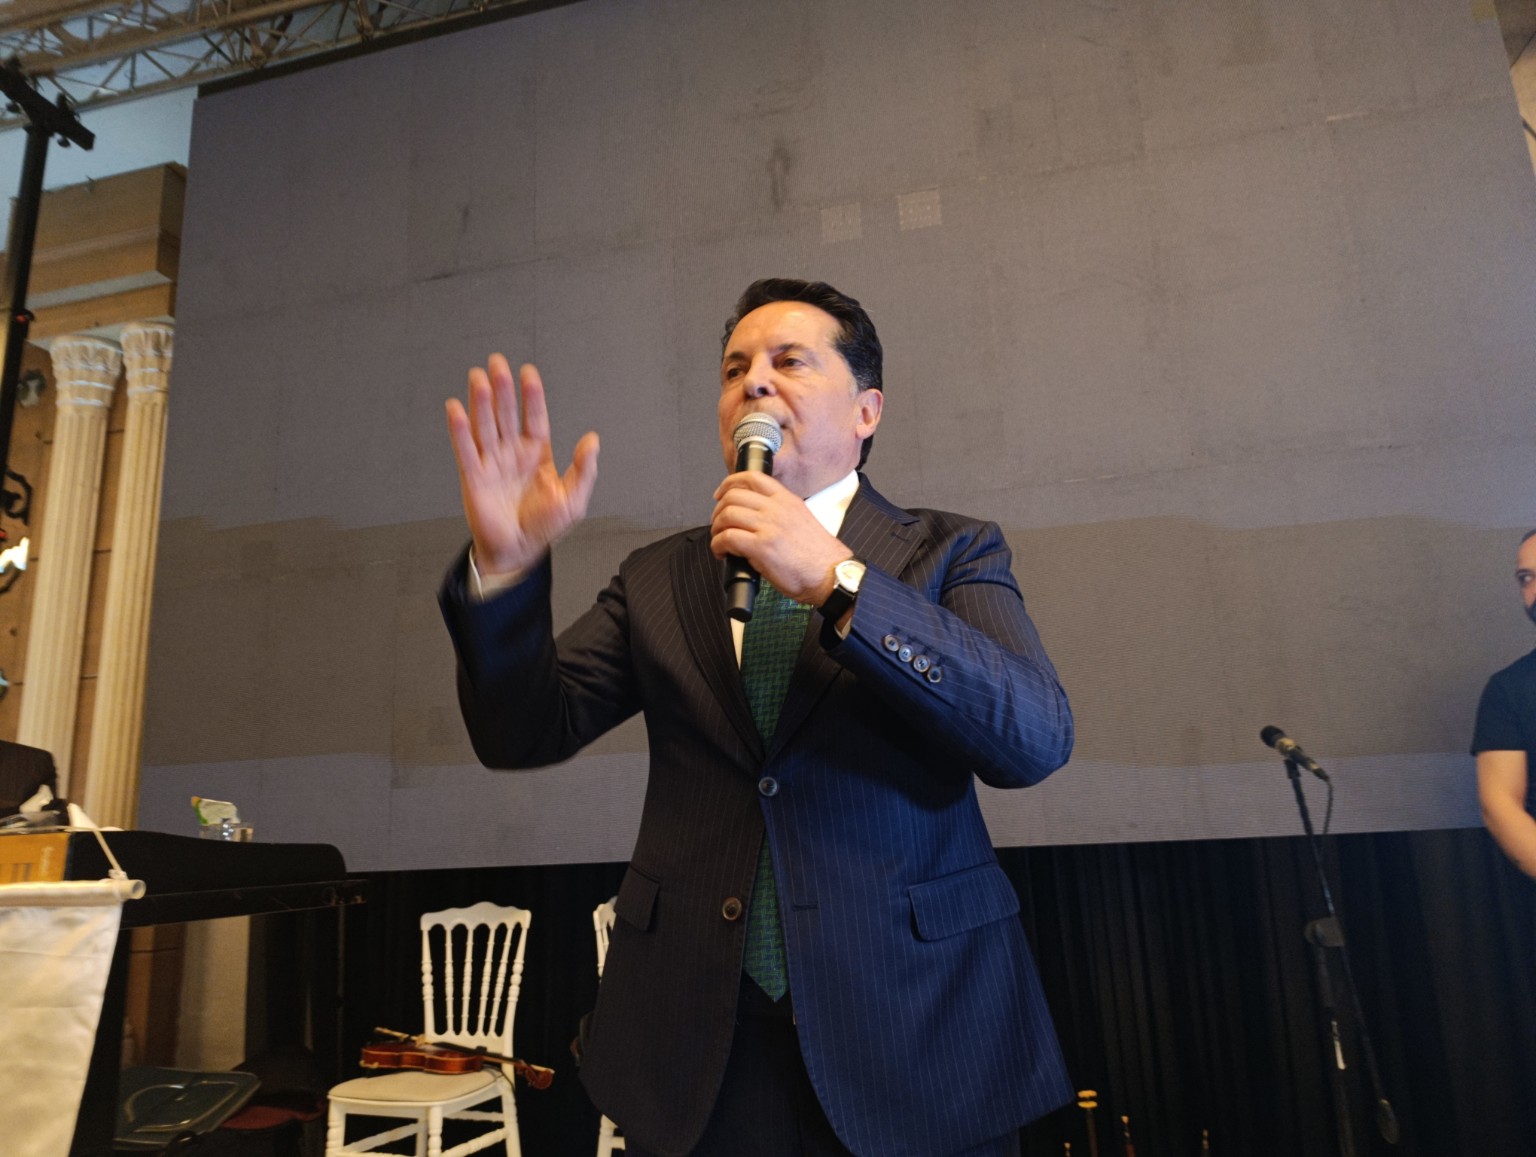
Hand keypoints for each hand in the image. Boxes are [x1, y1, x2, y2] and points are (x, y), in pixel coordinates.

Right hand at [445, 356, 599, 575]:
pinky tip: (455, 409)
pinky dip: (459, 429)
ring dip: (481, 402)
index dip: (532, 396)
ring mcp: (492, 462)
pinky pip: (465, 449)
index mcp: (538, 454)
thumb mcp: (574, 501)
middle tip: (498, 364)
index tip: (528, 373)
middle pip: (506, 414)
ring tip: (478, 379)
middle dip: (503, 389)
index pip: (535, 418)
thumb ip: (584, 470)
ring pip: (485, 426)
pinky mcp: (474, 477)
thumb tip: (592, 441)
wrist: (518, 550)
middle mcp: (513, 453)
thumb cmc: (544, 527)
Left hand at [710, 471, 851, 605]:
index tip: (720, 494)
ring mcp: (768, 526)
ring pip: (727, 515)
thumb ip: (779, 513)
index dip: (729, 483)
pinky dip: (718, 545)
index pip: (752, 477)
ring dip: (716, 528)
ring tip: (720, 541)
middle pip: (733, 495)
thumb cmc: (818, 555)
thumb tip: (754, 518)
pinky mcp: (761, 547)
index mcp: (786, 499)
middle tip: (718, 524)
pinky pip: (727, 538)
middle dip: (718, 510)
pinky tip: (723, 554)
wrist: (831, 574)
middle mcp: (776, 509)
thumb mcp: (801, 519)